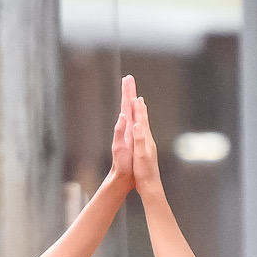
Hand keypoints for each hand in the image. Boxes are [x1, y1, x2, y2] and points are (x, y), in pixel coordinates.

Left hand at [107, 75, 135, 190]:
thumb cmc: (122, 164)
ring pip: (131, 113)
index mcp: (125, 128)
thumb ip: (119, 132)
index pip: (126, 106)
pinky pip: (136, 122)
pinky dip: (136, 114)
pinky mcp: (134, 139)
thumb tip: (122, 116)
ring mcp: (130, 134)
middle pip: (128, 106)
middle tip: (129, 78)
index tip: (128, 79)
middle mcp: (127, 129)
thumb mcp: (119, 148)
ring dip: (132, 101)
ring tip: (133, 92)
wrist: (122, 178)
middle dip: (129, 92)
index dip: (127, 93)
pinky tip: (136, 113)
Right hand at [130, 93, 164, 196]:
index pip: (141, 120)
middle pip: (144, 120)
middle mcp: (148, 140)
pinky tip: (141, 128)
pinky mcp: (146, 150)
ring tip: (141, 107)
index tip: (135, 96)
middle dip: (140, 107)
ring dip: (141, 115)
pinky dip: (141, 126)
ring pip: (144, 126)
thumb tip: (137, 125)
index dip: (137, 108)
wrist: (150, 185)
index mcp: (145, 140)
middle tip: (138, 96)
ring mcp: (148, 145)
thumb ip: (139, 139)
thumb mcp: (140, 155)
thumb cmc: (144, 172)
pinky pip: (143, 133)